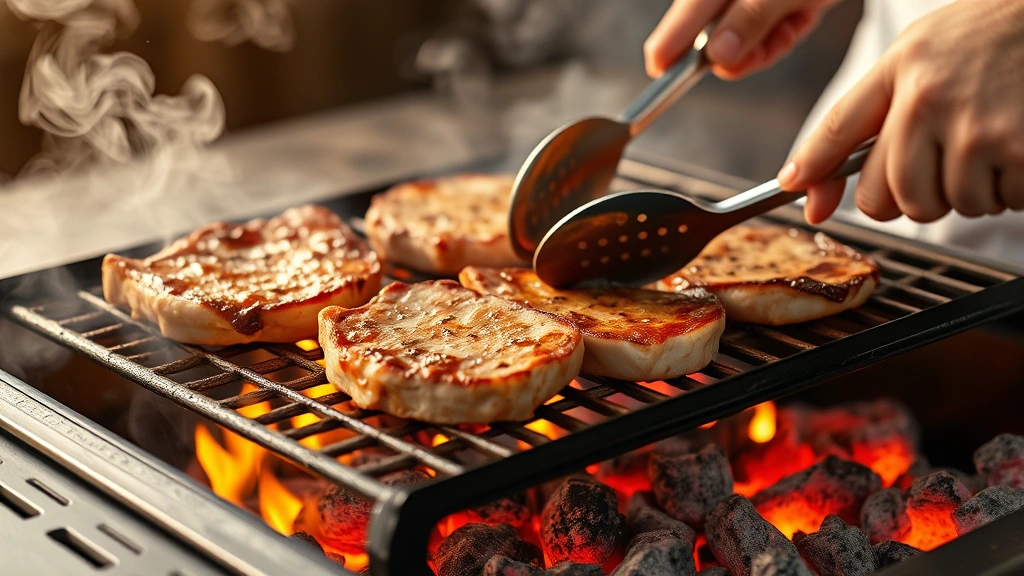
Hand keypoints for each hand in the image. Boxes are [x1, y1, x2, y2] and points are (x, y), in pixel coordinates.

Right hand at [644, 0, 837, 79]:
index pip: (690, 8)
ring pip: (745, 32)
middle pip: (715, 23)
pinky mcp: (783, 0)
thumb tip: (717, 56)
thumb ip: (750, 18)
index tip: (658, 66)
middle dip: (733, 47)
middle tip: (738, 63)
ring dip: (764, 43)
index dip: (670, 39)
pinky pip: (772, 27)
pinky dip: (783, 35)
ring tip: (787, 28)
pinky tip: (798, 22)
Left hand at [780, 0, 1023, 223]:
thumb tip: (801, 182)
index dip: (813, 173)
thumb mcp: (921, 52)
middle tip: (941, 163)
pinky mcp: (1019, 151)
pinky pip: (998, 203)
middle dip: (911, 195)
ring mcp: (976, 128)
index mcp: (902, 69)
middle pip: (887, 197)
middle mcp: (930, 99)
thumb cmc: (991, 38)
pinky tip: (1016, 148)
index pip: (835, 132)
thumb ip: (867, 111)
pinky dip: (1009, 189)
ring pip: (947, 206)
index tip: (802, 198)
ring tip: (990, 143)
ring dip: (969, 190)